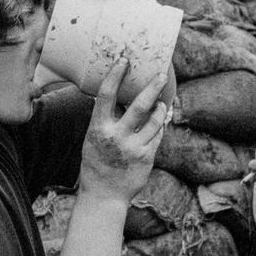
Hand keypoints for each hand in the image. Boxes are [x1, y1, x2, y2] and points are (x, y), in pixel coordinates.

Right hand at [78, 59, 168, 206]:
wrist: (103, 195)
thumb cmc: (96, 163)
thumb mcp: (93, 139)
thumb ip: (105, 121)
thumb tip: (118, 98)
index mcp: (98, 129)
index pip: (106, 96)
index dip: (115, 75)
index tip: (124, 60)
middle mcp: (116, 137)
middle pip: (139, 106)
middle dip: (152, 87)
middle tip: (160, 74)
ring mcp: (134, 148)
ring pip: (155, 120)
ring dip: (160, 108)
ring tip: (162, 102)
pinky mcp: (147, 157)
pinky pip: (157, 135)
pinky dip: (159, 126)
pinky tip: (158, 123)